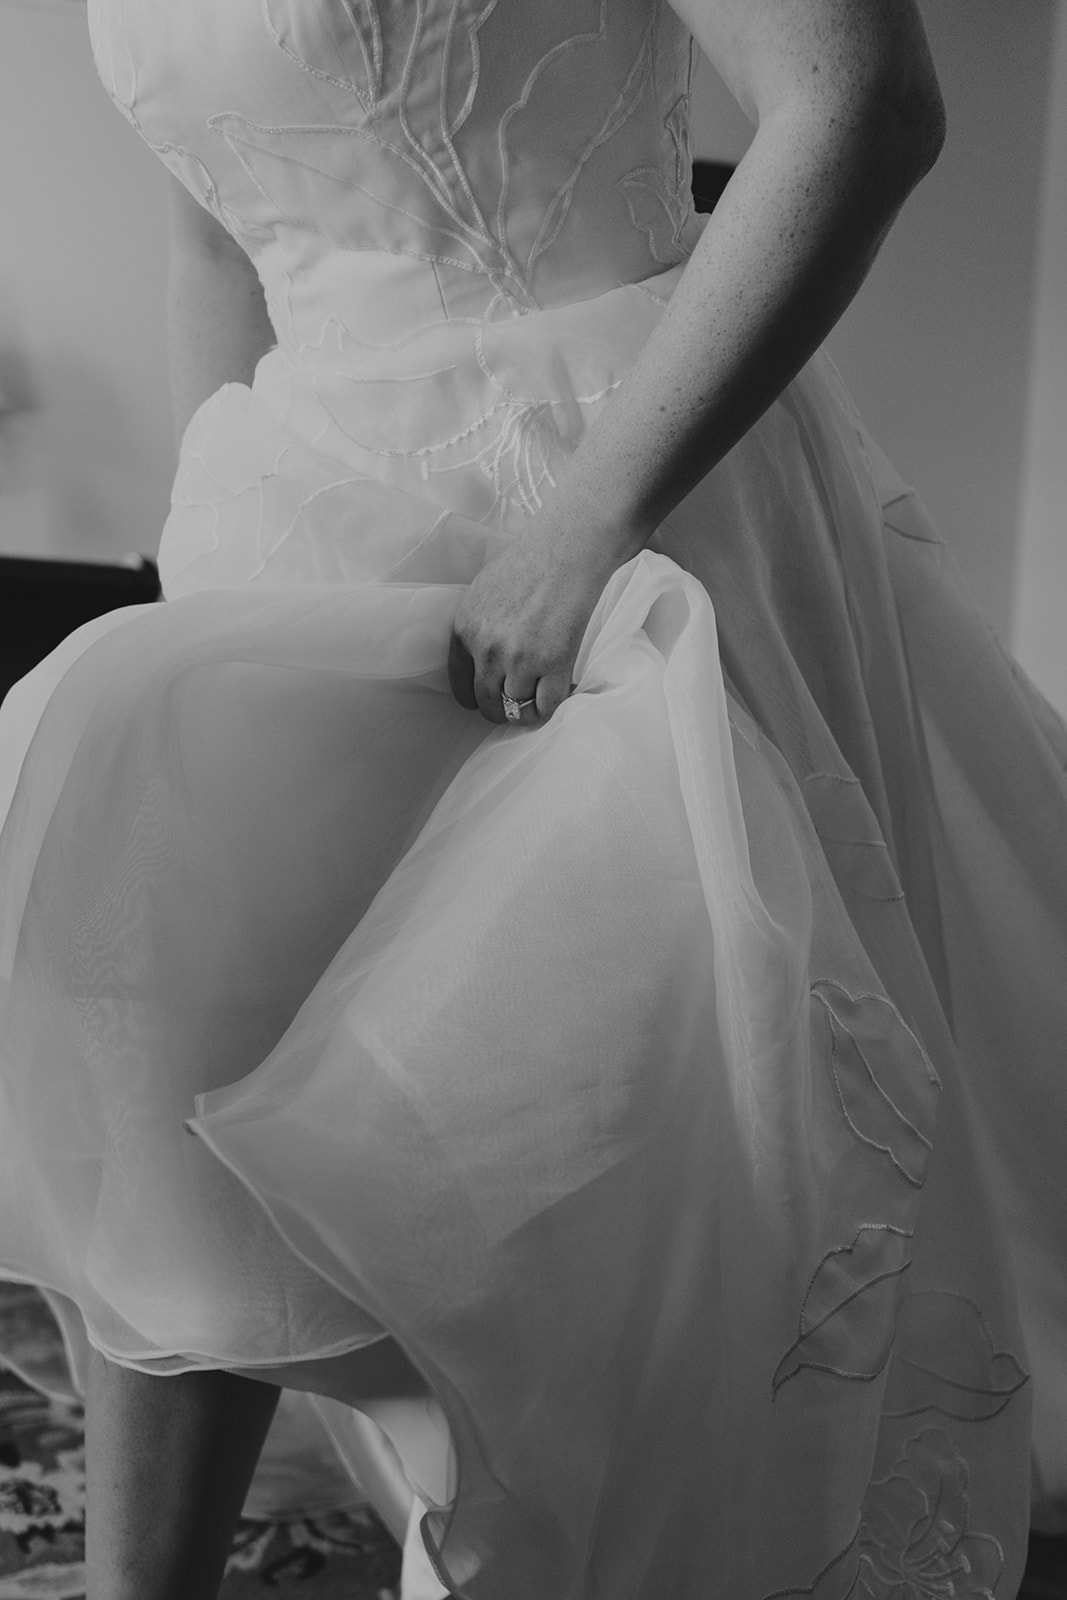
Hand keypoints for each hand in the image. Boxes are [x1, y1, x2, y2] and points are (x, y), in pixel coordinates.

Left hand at [447, 516, 632, 725]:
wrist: (567, 550)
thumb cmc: (529, 562)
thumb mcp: (482, 593)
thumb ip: (476, 630)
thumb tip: (481, 663)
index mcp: (464, 630)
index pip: (460, 687)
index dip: (476, 697)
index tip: (491, 695)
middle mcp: (488, 650)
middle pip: (488, 704)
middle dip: (501, 709)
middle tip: (517, 702)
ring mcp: (521, 660)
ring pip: (516, 710)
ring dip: (528, 710)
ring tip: (539, 697)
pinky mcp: (554, 664)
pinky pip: (547, 706)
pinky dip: (550, 708)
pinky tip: (556, 694)